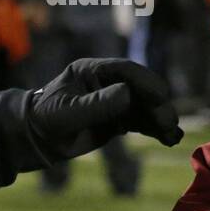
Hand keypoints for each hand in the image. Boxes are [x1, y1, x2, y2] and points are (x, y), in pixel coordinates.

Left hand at [26, 58, 182, 162]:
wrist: (37, 140)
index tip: (161, 96)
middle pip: (140, 88)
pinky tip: (169, 139)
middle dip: (157, 104)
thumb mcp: (67, 112)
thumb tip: (127, 94)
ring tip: (172, 135)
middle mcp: (108, 83)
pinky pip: (141, 122)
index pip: (125, 70)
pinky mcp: (118, 119)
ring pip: (145, 107)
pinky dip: (155, 130)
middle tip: (168, 122)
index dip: (145, 81)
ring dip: (160, 119)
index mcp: (92, 71)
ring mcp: (114, 101)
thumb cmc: (45, 119)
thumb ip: (96, 104)